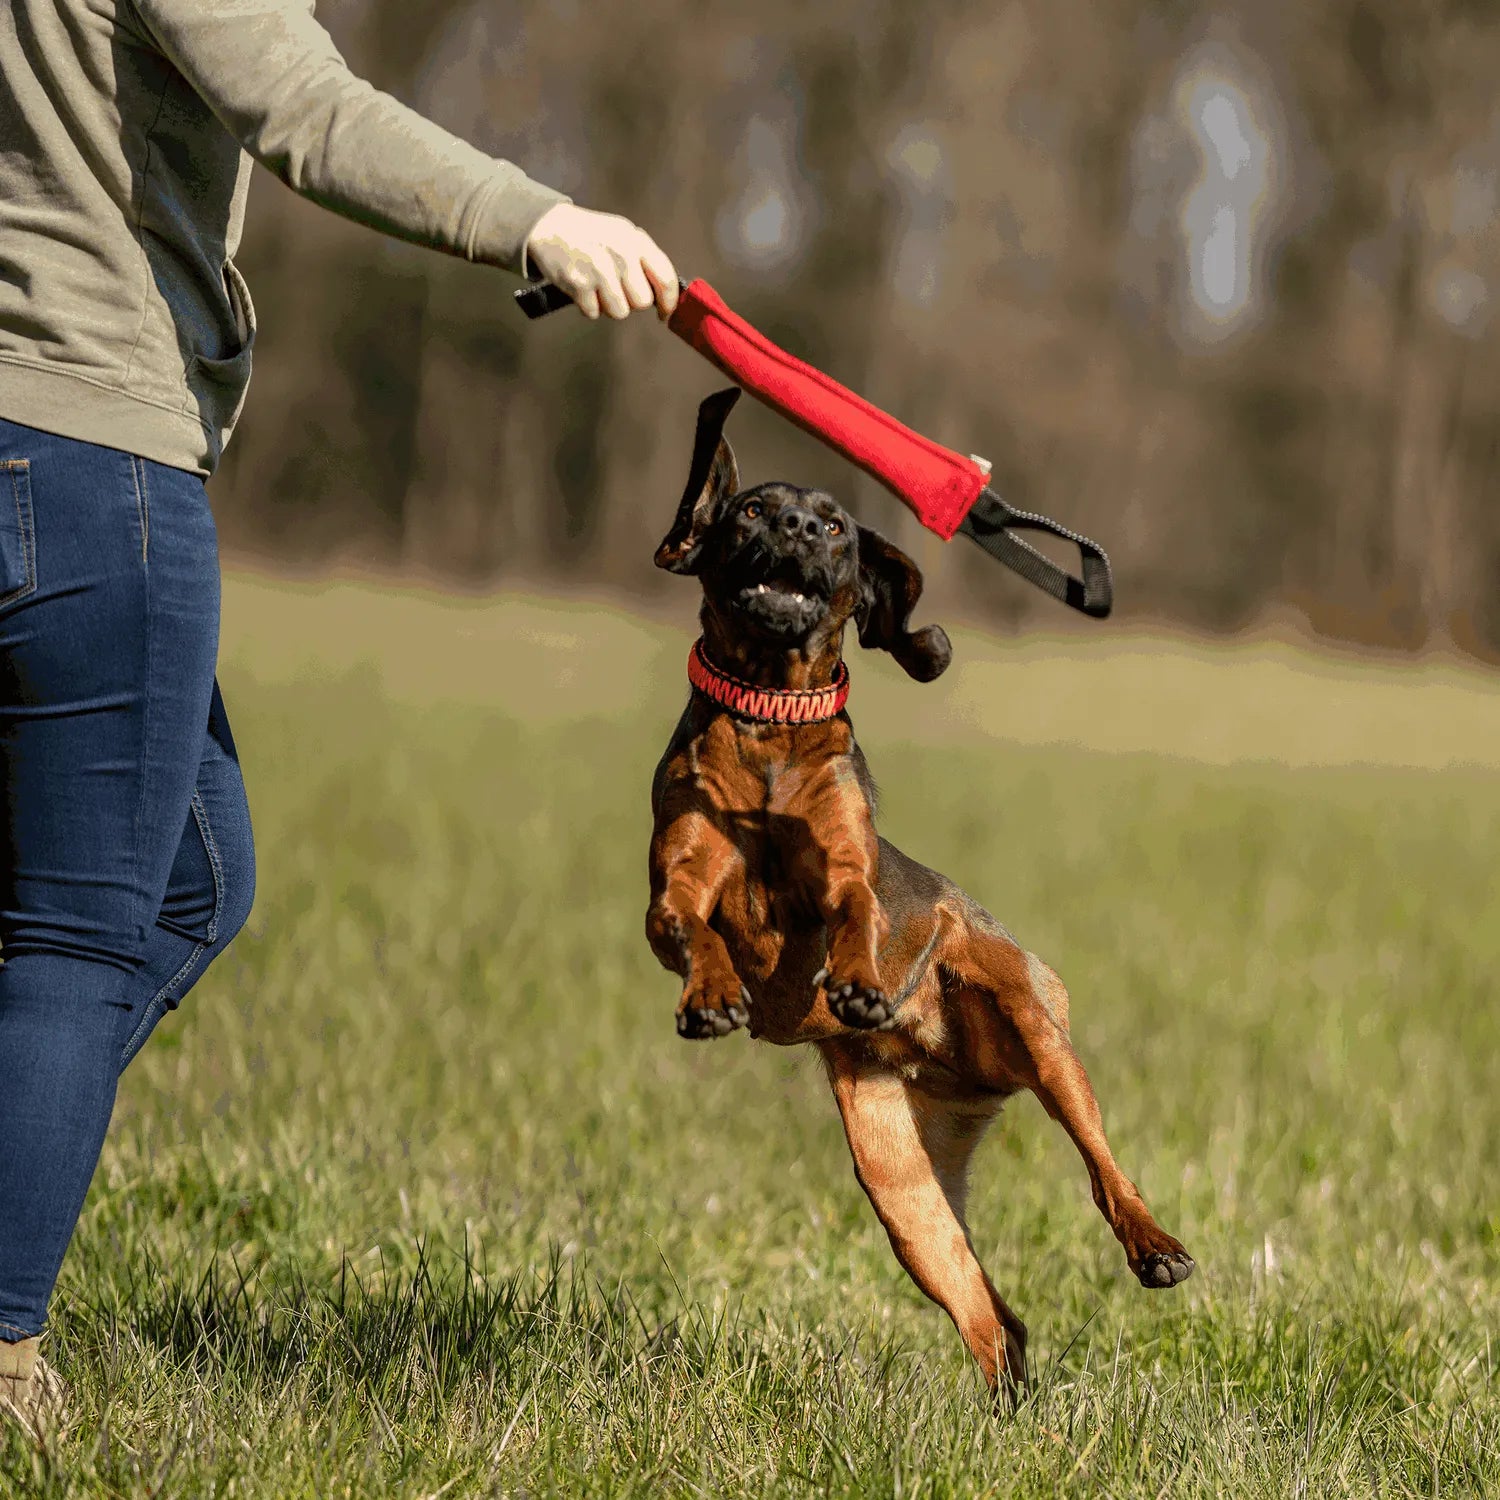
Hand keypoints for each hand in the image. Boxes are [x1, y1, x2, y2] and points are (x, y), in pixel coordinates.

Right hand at [524, 204, 679, 321]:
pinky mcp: (580, 284)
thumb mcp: (624, 235)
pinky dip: (589, 306)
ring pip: (620, 312)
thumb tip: (665, 294)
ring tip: (599, 288)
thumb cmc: (592, 235)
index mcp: (636, 240)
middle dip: (631, 302)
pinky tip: (584, 288)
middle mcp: (621, 254)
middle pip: (642, 302)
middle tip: (618, 289)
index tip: (664, 313)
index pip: (666, 278)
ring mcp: (600, 270)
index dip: (669, 302)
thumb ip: (644, 259)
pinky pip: (594, 313)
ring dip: (610, 306)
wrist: (550, 226)